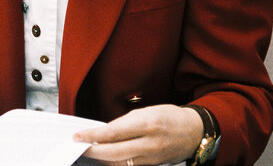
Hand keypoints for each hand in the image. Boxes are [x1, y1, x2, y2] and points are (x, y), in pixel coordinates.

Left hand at [73, 104, 202, 165]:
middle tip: (79, 146)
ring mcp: (151, 158)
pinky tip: (105, 158)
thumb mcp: (146, 112)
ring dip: (102, 160)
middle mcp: (148, 143)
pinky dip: (115, 163)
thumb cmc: (169, 116)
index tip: (78, 136)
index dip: (93, 136)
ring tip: (88, 152)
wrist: (193, 132)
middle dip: (93, 151)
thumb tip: (104, 132)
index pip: (113, 133)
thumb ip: (125, 123)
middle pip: (114, 153)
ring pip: (120, 164)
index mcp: (146, 124)